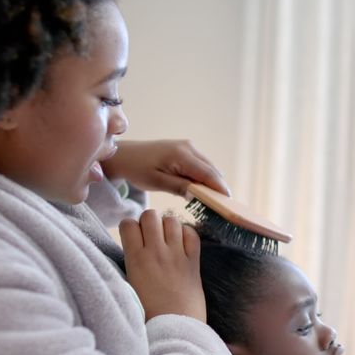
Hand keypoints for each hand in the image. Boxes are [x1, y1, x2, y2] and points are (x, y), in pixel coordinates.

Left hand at [101, 140, 229, 196]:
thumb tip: (200, 194)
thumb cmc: (137, 169)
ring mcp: (188, 147)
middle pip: (212, 170)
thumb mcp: (156, 182)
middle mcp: (188, 147)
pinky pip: (200, 165)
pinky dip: (204, 178)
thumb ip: (179, 187)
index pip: (208, 174)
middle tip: (225, 208)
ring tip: (216, 202)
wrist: (124, 155)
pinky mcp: (185, 150)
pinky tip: (203, 191)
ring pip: (208, 168)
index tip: (229, 204)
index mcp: (181, 155)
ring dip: (212, 183)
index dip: (220, 189)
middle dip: (218, 188)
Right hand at [119, 209, 205, 321]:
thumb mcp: (130, 286)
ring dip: (167, 226)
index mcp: (136, 259)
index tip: (133, 238)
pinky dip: (186, 234)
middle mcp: (156, 252)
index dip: (129, 227)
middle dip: (148, 222)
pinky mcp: (194, 262)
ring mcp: (177, 255)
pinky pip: (192, 233)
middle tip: (150, 236)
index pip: (128, 223)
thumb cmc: (148, 314)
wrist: (175, 329)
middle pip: (150, 215)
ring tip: (166, 239)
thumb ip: (131, 263)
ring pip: (172, 220)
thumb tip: (133, 246)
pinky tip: (182, 244)